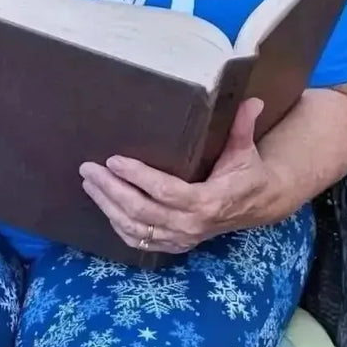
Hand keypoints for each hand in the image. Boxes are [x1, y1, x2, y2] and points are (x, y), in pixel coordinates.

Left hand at [79, 97, 288, 255]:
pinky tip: (104, 205)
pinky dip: (117, 225)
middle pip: (141, 210)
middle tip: (89, 169)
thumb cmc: (248, 174)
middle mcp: (191, 225)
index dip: (137, 176)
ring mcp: (181, 238)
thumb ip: (243, 126)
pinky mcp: (174, 245)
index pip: (165, 191)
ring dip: (107, 206)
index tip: (113, 160)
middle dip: (111, 189)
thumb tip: (252, 100)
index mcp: (208, 202)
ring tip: (89, 184)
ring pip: (134, 227)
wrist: (257, 206)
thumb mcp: (246, 150)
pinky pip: (139, 240)